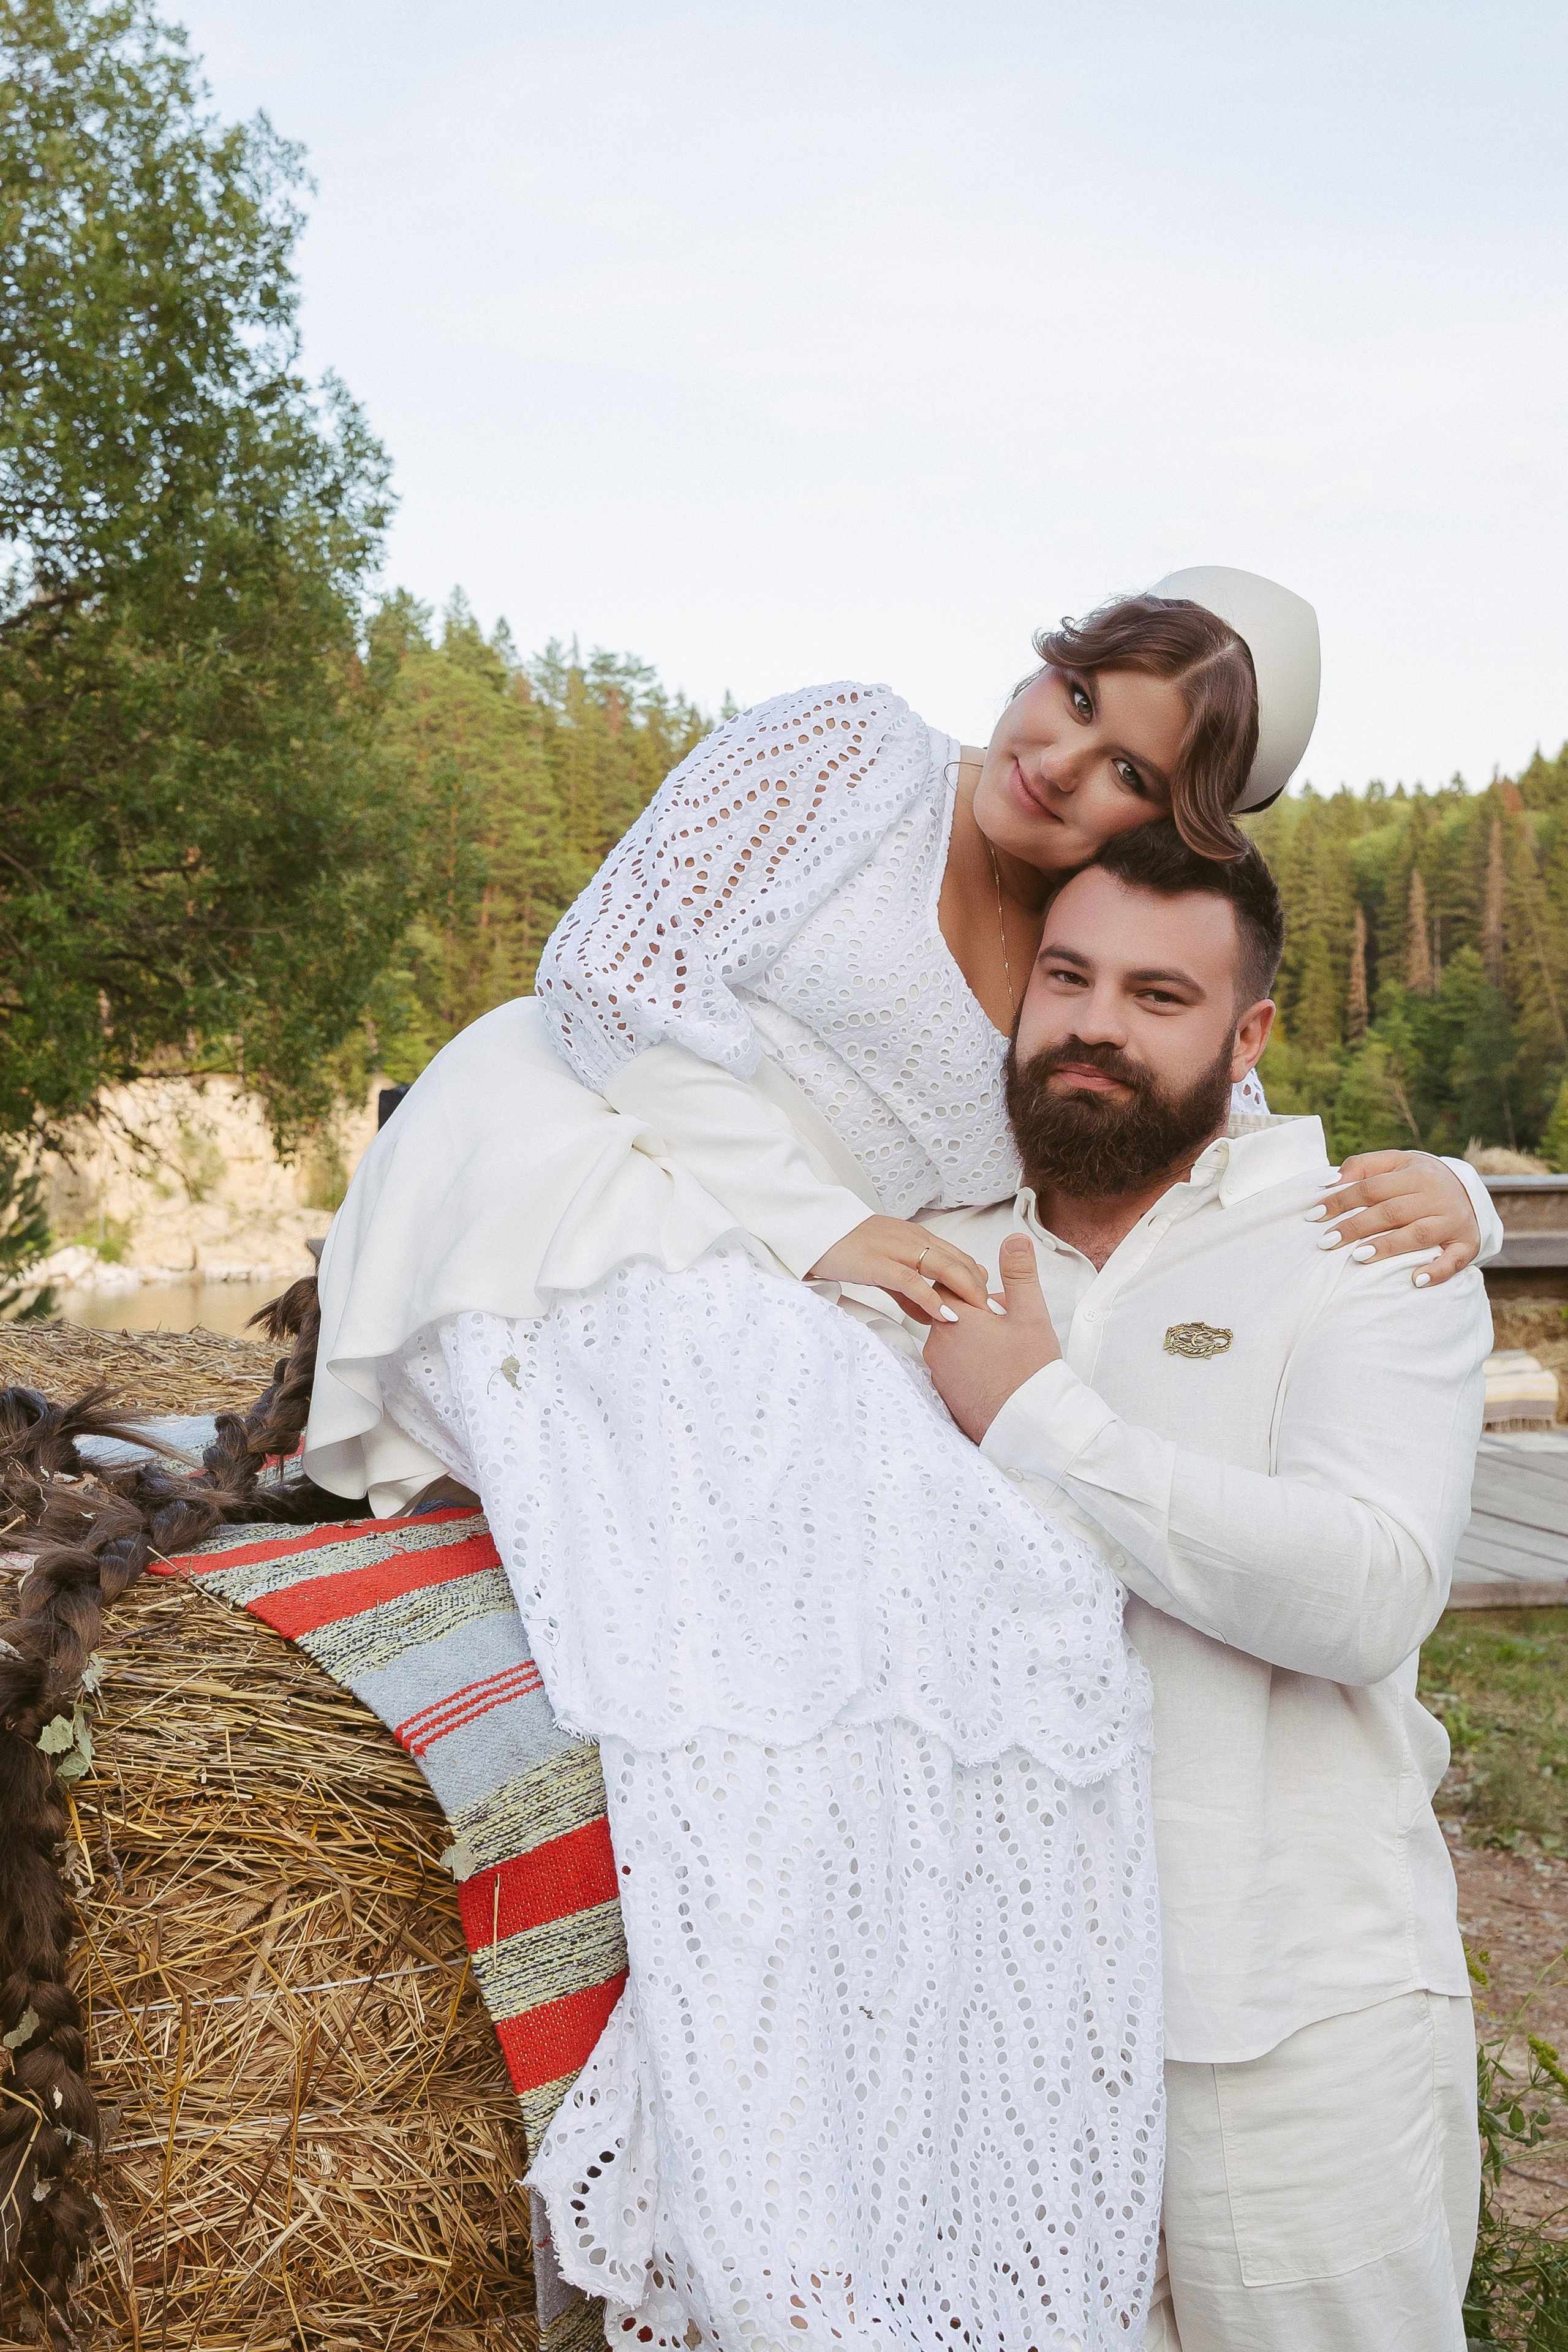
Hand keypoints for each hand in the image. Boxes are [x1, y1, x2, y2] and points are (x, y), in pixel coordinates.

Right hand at [806, 1216, 990, 1323]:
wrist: (814, 1230)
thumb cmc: (848, 1249)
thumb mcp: (886, 1270)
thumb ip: (910, 1292)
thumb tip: (932, 1316)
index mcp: (917, 1238)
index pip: (960, 1258)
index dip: (980, 1281)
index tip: (994, 1304)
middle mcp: (914, 1239)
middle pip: (960, 1263)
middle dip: (982, 1289)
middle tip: (996, 1314)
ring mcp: (898, 1249)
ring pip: (944, 1268)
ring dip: (967, 1293)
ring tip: (981, 1316)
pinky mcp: (880, 1262)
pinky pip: (913, 1281)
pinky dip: (933, 1299)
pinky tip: (946, 1315)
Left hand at [923, 1233, 1062, 1438]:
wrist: (1028, 1425)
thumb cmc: (1029, 1371)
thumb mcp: (1030, 1315)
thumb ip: (1019, 1274)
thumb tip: (1014, 1240)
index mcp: (955, 1319)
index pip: (947, 1285)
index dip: (972, 1288)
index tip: (995, 1300)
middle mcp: (937, 1344)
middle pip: (949, 1313)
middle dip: (974, 1315)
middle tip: (1006, 1328)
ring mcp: (938, 1371)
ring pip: (950, 1340)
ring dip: (971, 1339)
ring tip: (1004, 1351)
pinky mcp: (944, 1392)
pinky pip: (952, 1366)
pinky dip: (968, 1363)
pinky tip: (994, 1371)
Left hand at [1307, 1150, 1480, 1286]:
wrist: (1470, 1189)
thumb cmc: (1419, 1179)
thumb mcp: (1396, 1163)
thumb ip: (1364, 1166)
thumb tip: (1329, 1182)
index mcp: (1415, 1174)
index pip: (1371, 1187)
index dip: (1341, 1200)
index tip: (1313, 1215)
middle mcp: (1435, 1196)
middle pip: (1391, 1212)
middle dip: (1356, 1227)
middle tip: (1326, 1242)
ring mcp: (1452, 1221)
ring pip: (1418, 1234)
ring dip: (1389, 1246)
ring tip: (1358, 1257)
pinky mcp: (1466, 1244)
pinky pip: (1454, 1259)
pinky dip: (1437, 1271)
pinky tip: (1416, 1280)